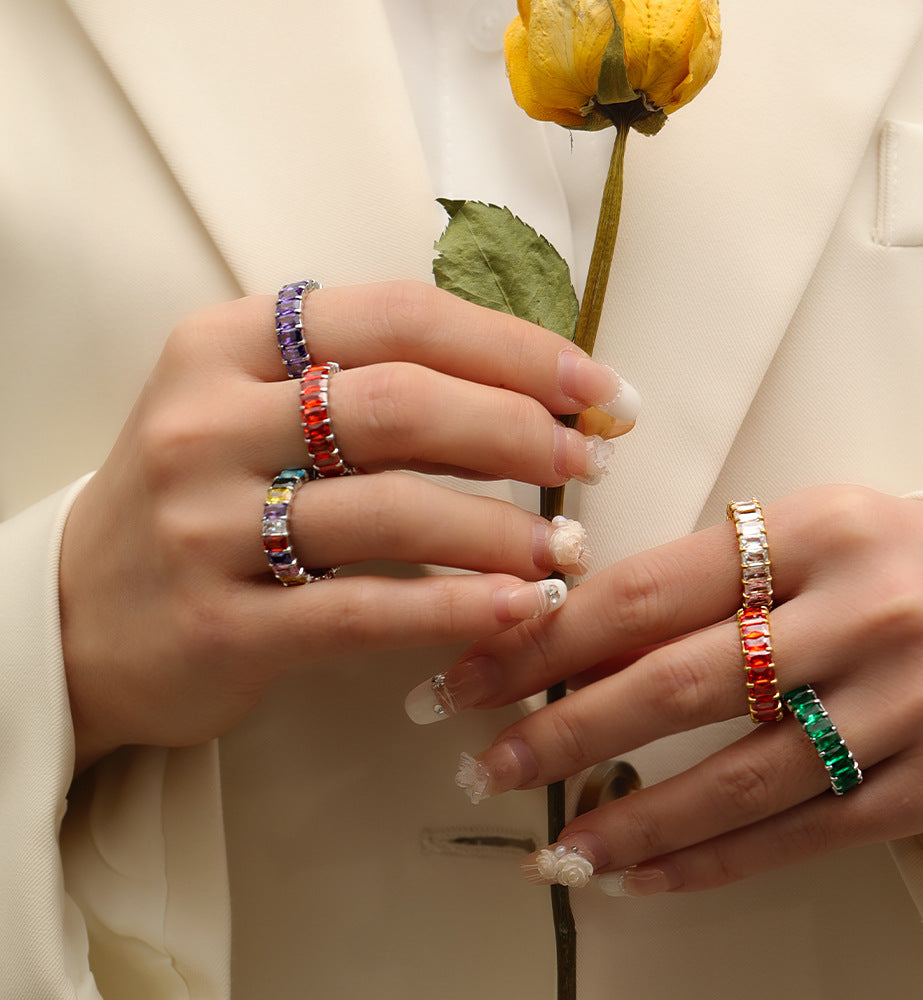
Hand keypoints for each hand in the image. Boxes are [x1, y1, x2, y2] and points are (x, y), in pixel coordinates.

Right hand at [59, 281, 637, 770]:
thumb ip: (365, 392)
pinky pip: (363, 609)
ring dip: (504, 528)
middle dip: (520, 430)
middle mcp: (210, 422)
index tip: (593, 384)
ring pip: (393, 510)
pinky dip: (456, 608)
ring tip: (567, 546)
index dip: (513, 347)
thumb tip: (522, 394)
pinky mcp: (221, 622)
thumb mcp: (254, 413)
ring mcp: (207, 524)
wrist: (76, 615)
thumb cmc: (197, 500)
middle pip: (403, 404)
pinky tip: (521, 608)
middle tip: (590, 460)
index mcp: (226, 344)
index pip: (398, 318)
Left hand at [423, 485, 922, 892]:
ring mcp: (913, 701)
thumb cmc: (891, 566)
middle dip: (564, 731)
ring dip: (630, 819)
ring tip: (554, 848)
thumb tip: (574, 641)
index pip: (649, 589)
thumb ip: (704, 580)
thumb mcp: (806, 537)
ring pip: (740, 779)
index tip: (470, 676)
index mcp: (817, 528)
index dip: (546, 639)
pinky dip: (710, 861)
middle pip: (682, 684)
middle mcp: (867, 610)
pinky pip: (805, 834)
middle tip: (488, 766)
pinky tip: (640, 875)